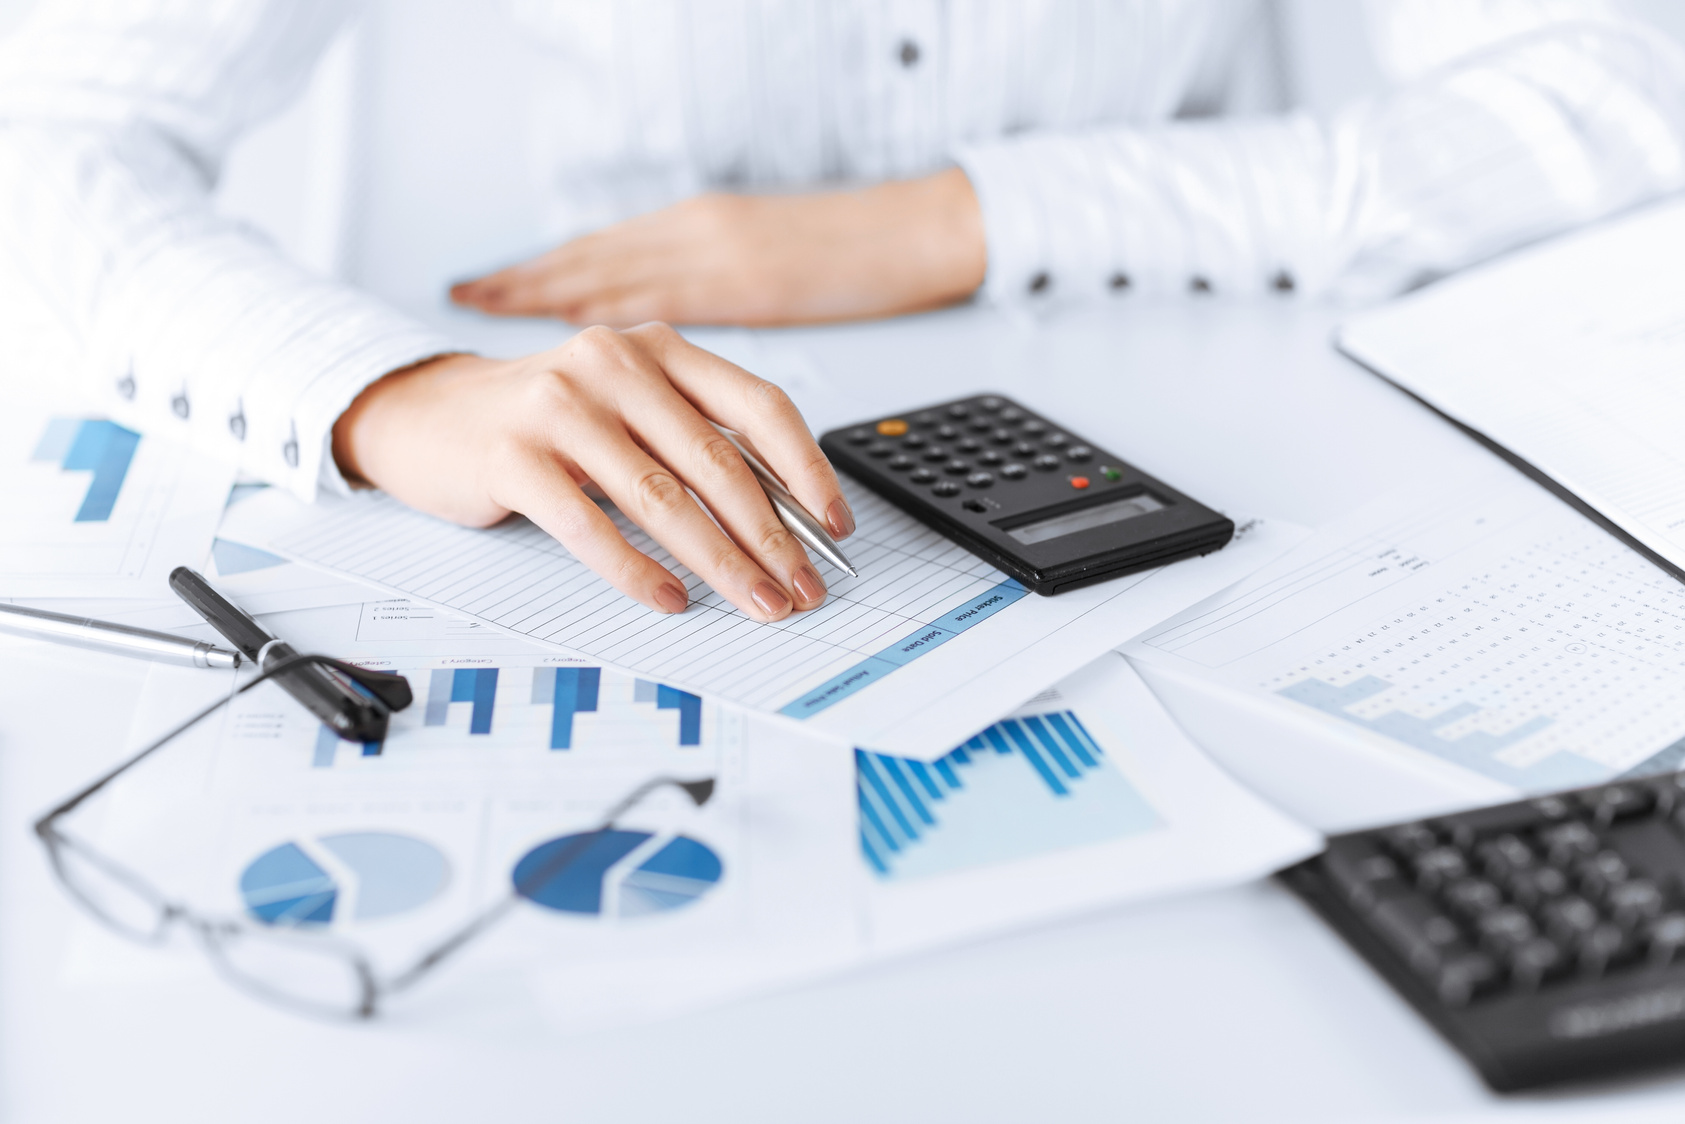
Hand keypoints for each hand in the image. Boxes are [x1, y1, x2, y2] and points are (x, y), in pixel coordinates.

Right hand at [330, 324, 853, 620]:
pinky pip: (589, 522)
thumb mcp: (629, 406)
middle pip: (716, 460)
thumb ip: (694, 440)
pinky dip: (635, 568)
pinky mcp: (512, 454)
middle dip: (769, 536)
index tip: (834, 527)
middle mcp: (615, 361)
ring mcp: (560, 404)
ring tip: (753, 603)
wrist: (429, 415)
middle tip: (801, 588)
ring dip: (718, 561)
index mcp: (660, 348)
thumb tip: (784, 519)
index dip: (806, 469)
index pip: (758, 405)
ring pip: (660, 495)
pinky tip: (668, 598)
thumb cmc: (546, 420)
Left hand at [449, 167, 986, 326]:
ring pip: (611, 265)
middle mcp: (697, 234)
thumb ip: (718, 307)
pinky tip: (567, 318)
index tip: (496, 281)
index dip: (552, 270)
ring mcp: (717, 249)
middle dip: (531, 278)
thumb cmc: (853, 257)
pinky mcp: (742, 275)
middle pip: (595, 257)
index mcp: (702, 232)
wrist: (920, 229)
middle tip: (469, 291)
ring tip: (487, 296)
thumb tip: (676, 369)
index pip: (610, 253)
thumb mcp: (771, 277)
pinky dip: (608, 305)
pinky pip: (654, 294)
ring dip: (549, 285)